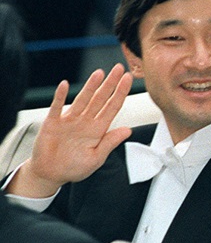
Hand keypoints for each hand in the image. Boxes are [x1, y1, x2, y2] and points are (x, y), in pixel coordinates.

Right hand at [7, 64, 132, 197]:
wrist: (50, 174)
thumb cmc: (73, 167)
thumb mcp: (96, 158)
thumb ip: (110, 142)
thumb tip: (128, 130)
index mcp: (98, 130)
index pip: (112, 107)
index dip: (120, 93)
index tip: (128, 79)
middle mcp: (86, 121)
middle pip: (100, 99)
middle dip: (110, 83)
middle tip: (118, 68)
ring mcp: (70, 120)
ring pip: (82, 99)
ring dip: (90, 86)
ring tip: (99, 73)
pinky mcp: (53, 123)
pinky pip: (57, 107)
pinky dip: (60, 96)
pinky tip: (65, 85)